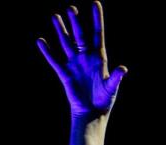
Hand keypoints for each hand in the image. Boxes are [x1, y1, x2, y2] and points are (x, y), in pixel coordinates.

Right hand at [37, 2, 128, 118]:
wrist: (92, 113)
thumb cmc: (104, 100)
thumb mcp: (112, 87)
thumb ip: (116, 77)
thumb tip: (123, 69)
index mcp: (99, 58)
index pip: (98, 34)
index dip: (96, 19)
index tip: (95, 4)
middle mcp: (85, 57)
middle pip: (80, 36)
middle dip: (75, 22)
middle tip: (71, 9)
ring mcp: (74, 64)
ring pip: (66, 43)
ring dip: (61, 31)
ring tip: (55, 17)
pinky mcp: (64, 74)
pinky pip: (54, 61)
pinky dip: (47, 52)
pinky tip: (41, 41)